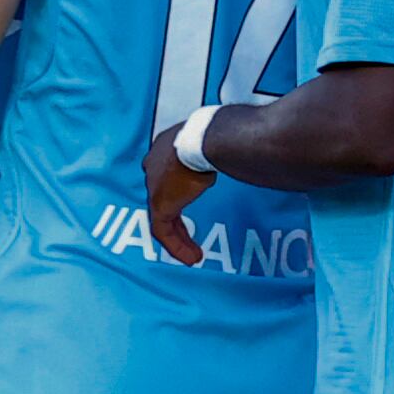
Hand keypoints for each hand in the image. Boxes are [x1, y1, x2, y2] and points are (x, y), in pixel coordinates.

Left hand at [141, 124, 219, 265]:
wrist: (201, 141)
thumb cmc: (211, 135)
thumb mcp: (212, 142)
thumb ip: (215, 151)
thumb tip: (240, 150)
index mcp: (164, 147)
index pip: (165, 173)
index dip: (177, 191)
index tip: (188, 200)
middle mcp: (154, 165)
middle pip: (163, 198)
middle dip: (176, 220)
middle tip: (188, 237)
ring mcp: (154, 185)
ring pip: (163, 219)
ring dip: (179, 239)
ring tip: (194, 256)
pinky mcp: (159, 204)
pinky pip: (163, 231)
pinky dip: (177, 246)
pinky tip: (191, 257)